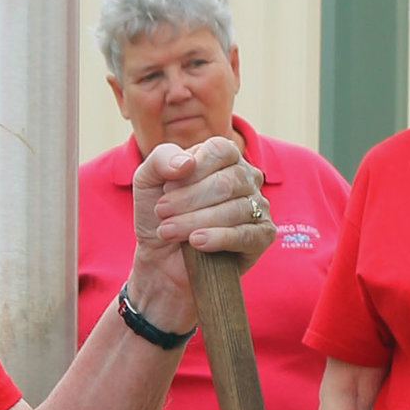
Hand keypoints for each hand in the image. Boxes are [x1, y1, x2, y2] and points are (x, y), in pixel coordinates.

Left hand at [129, 136, 274, 323]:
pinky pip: (246, 235)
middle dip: (189, 200)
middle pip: (227, 182)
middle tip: (162, 213)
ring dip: (195, 221)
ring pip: (235, 209)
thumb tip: (187, 163)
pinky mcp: (262, 236)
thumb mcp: (147, 180)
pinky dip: (218, 238)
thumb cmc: (159, 215)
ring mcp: (257, 207)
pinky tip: (196, 242)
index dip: (193, 170)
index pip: (221, 150)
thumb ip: (161, 159)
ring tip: (168, 232)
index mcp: (224, 157)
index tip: (166, 189)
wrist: (161, 258)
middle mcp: (246, 178)